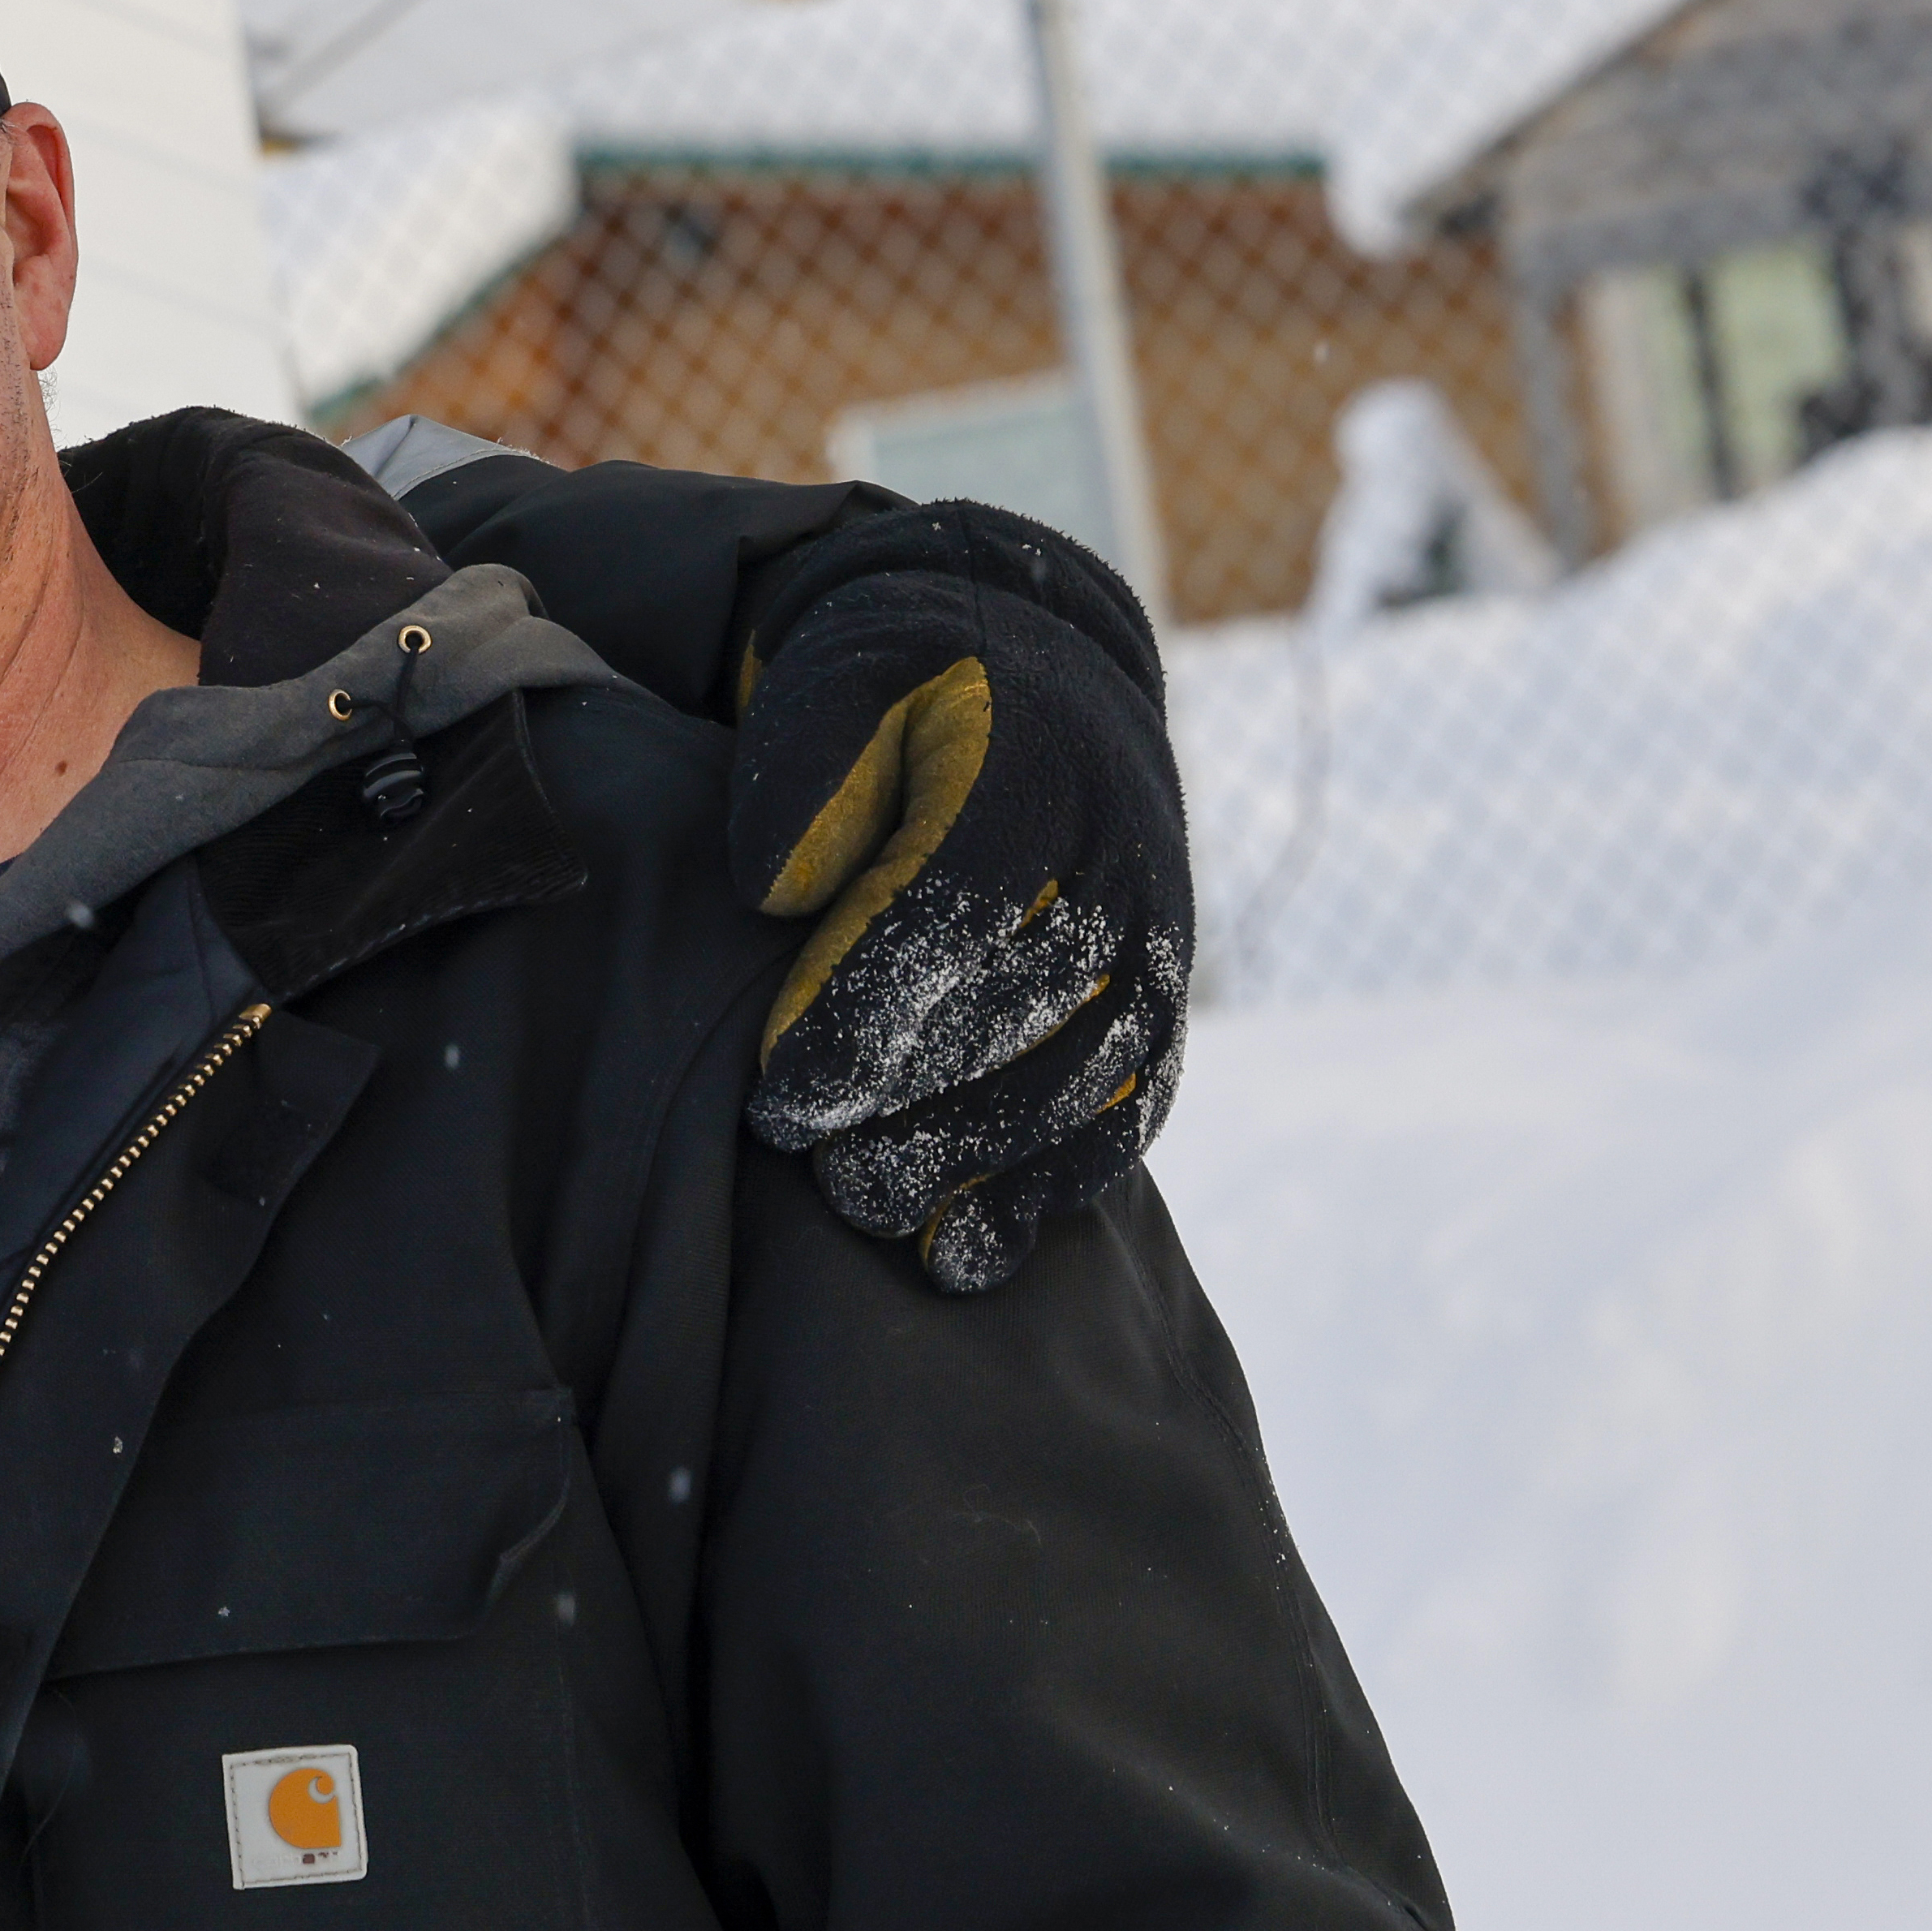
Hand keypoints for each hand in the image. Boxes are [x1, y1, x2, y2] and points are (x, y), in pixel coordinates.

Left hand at [729, 501, 1188, 1295]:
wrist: (1029, 677)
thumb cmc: (895, 688)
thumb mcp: (837, 679)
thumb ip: (805, 769)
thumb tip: (783, 890)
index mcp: (1036, 781)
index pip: (956, 924)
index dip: (865, 1024)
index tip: (776, 1098)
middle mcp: (1116, 869)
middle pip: (1022, 1020)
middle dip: (911, 1109)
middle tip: (812, 1166)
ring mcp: (1150, 948)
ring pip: (1081, 1085)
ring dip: (974, 1163)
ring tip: (867, 1208)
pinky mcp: (1154, 1012)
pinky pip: (1124, 1117)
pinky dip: (1047, 1193)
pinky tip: (961, 1253)